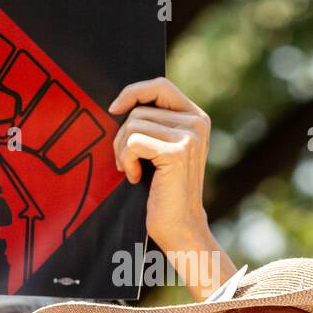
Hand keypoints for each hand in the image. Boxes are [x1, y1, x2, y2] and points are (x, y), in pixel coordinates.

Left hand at [109, 77, 211, 248]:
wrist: (180, 226)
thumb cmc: (165, 190)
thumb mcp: (163, 149)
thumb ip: (154, 123)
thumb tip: (120, 102)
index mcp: (197, 118)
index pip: (160, 86)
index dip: (133, 92)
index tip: (114, 109)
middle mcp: (198, 123)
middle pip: (140, 109)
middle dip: (122, 135)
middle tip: (126, 161)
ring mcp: (189, 136)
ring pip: (133, 125)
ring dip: (123, 150)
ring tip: (133, 170)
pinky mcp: (176, 152)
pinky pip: (133, 142)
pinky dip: (127, 161)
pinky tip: (137, 178)